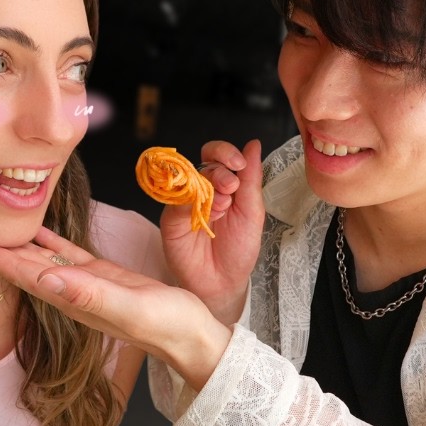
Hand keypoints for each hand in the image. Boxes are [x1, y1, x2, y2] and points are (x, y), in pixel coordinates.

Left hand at [0, 227, 232, 389]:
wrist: (190, 335)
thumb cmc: (165, 325)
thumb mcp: (129, 307)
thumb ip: (89, 294)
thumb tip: (47, 279)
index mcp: (72, 299)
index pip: (23, 274)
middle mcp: (70, 292)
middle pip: (23, 266)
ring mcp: (84, 283)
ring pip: (41, 258)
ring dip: (17, 243)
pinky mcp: (102, 275)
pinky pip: (67, 253)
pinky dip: (49, 240)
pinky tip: (36, 228)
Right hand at [160, 139, 263, 325]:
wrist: (223, 282)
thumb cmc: (238, 249)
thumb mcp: (252, 211)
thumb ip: (251, 178)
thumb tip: (253, 144)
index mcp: (223, 185)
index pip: (218, 155)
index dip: (227, 153)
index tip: (240, 164)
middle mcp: (202, 190)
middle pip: (204, 162)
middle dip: (221, 170)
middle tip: (231, 189)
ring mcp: (185, 202)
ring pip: (190, 178)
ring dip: (210, 187)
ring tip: (223, 207)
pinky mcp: (171, 218)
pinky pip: (177, 200)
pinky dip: (193, 202)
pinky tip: (208, 214)